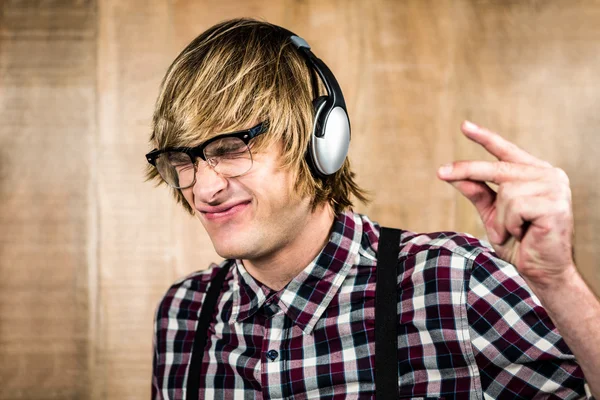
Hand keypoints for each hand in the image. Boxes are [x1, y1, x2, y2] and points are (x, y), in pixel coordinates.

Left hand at [437, 121, 575, 288]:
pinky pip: (515, 206)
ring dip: (503, 218)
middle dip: (467, 171)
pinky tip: (525, 233)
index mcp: (535, 174)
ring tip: (516, 231)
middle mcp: (548, 174)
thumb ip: (477, 193)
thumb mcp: (493, 215)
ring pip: (506, 191)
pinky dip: (512, 224)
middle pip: (497, 167)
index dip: (485, 138)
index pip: (506, 152)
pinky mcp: (555, 203)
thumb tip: (453, 175)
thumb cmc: (520, 243)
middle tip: (440, 173)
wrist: (541, 271)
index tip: (464, 126)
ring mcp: (555, 187)